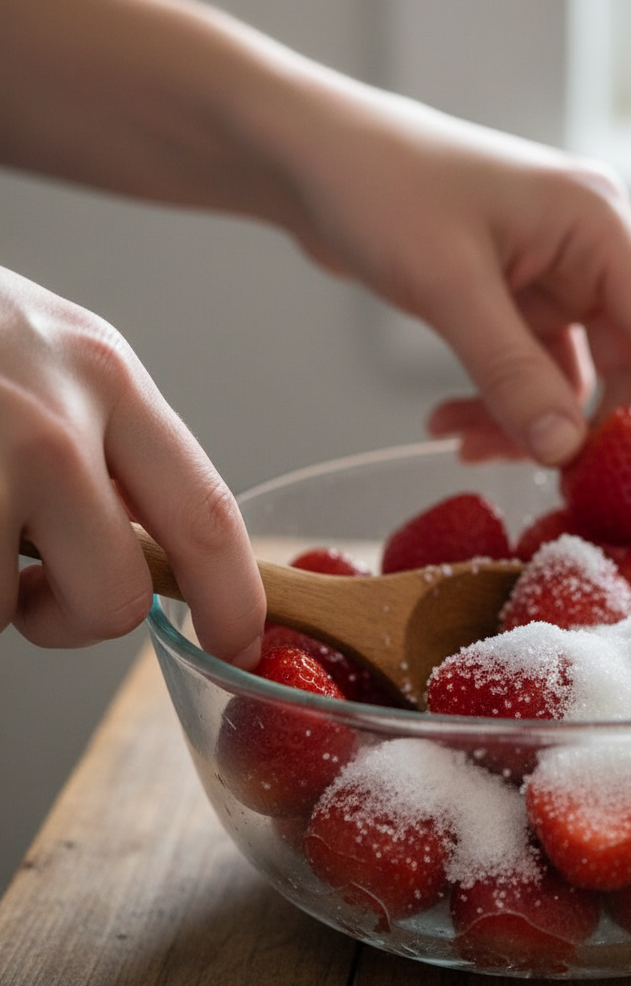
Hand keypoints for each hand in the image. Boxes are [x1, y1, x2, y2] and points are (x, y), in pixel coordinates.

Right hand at [0, 267, 264, 663]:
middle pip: (116, 598)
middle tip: (32, 583)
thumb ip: (109, 442)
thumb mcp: (49, 355)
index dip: (232, 598)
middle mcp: (54, 417)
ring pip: (4, 609)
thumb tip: (145, 549)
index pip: (206, 513)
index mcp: (108, 378)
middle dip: (76, 618)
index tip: (239, 643)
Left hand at [260, 76, 630, 487]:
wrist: (309, 157)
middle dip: (597, 435)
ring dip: (528, 424)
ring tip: (466, 447)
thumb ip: (511, 373)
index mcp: (597, 226)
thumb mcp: (449, 286)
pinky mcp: (510, 298)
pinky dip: (496, 406)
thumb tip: (565, 453)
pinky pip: (525, 372)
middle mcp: (587, 251)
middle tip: (573, 499)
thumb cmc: (379, 188)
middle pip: (628, 364)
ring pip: (569, 378)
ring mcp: (549, 276)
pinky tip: (447, 424)